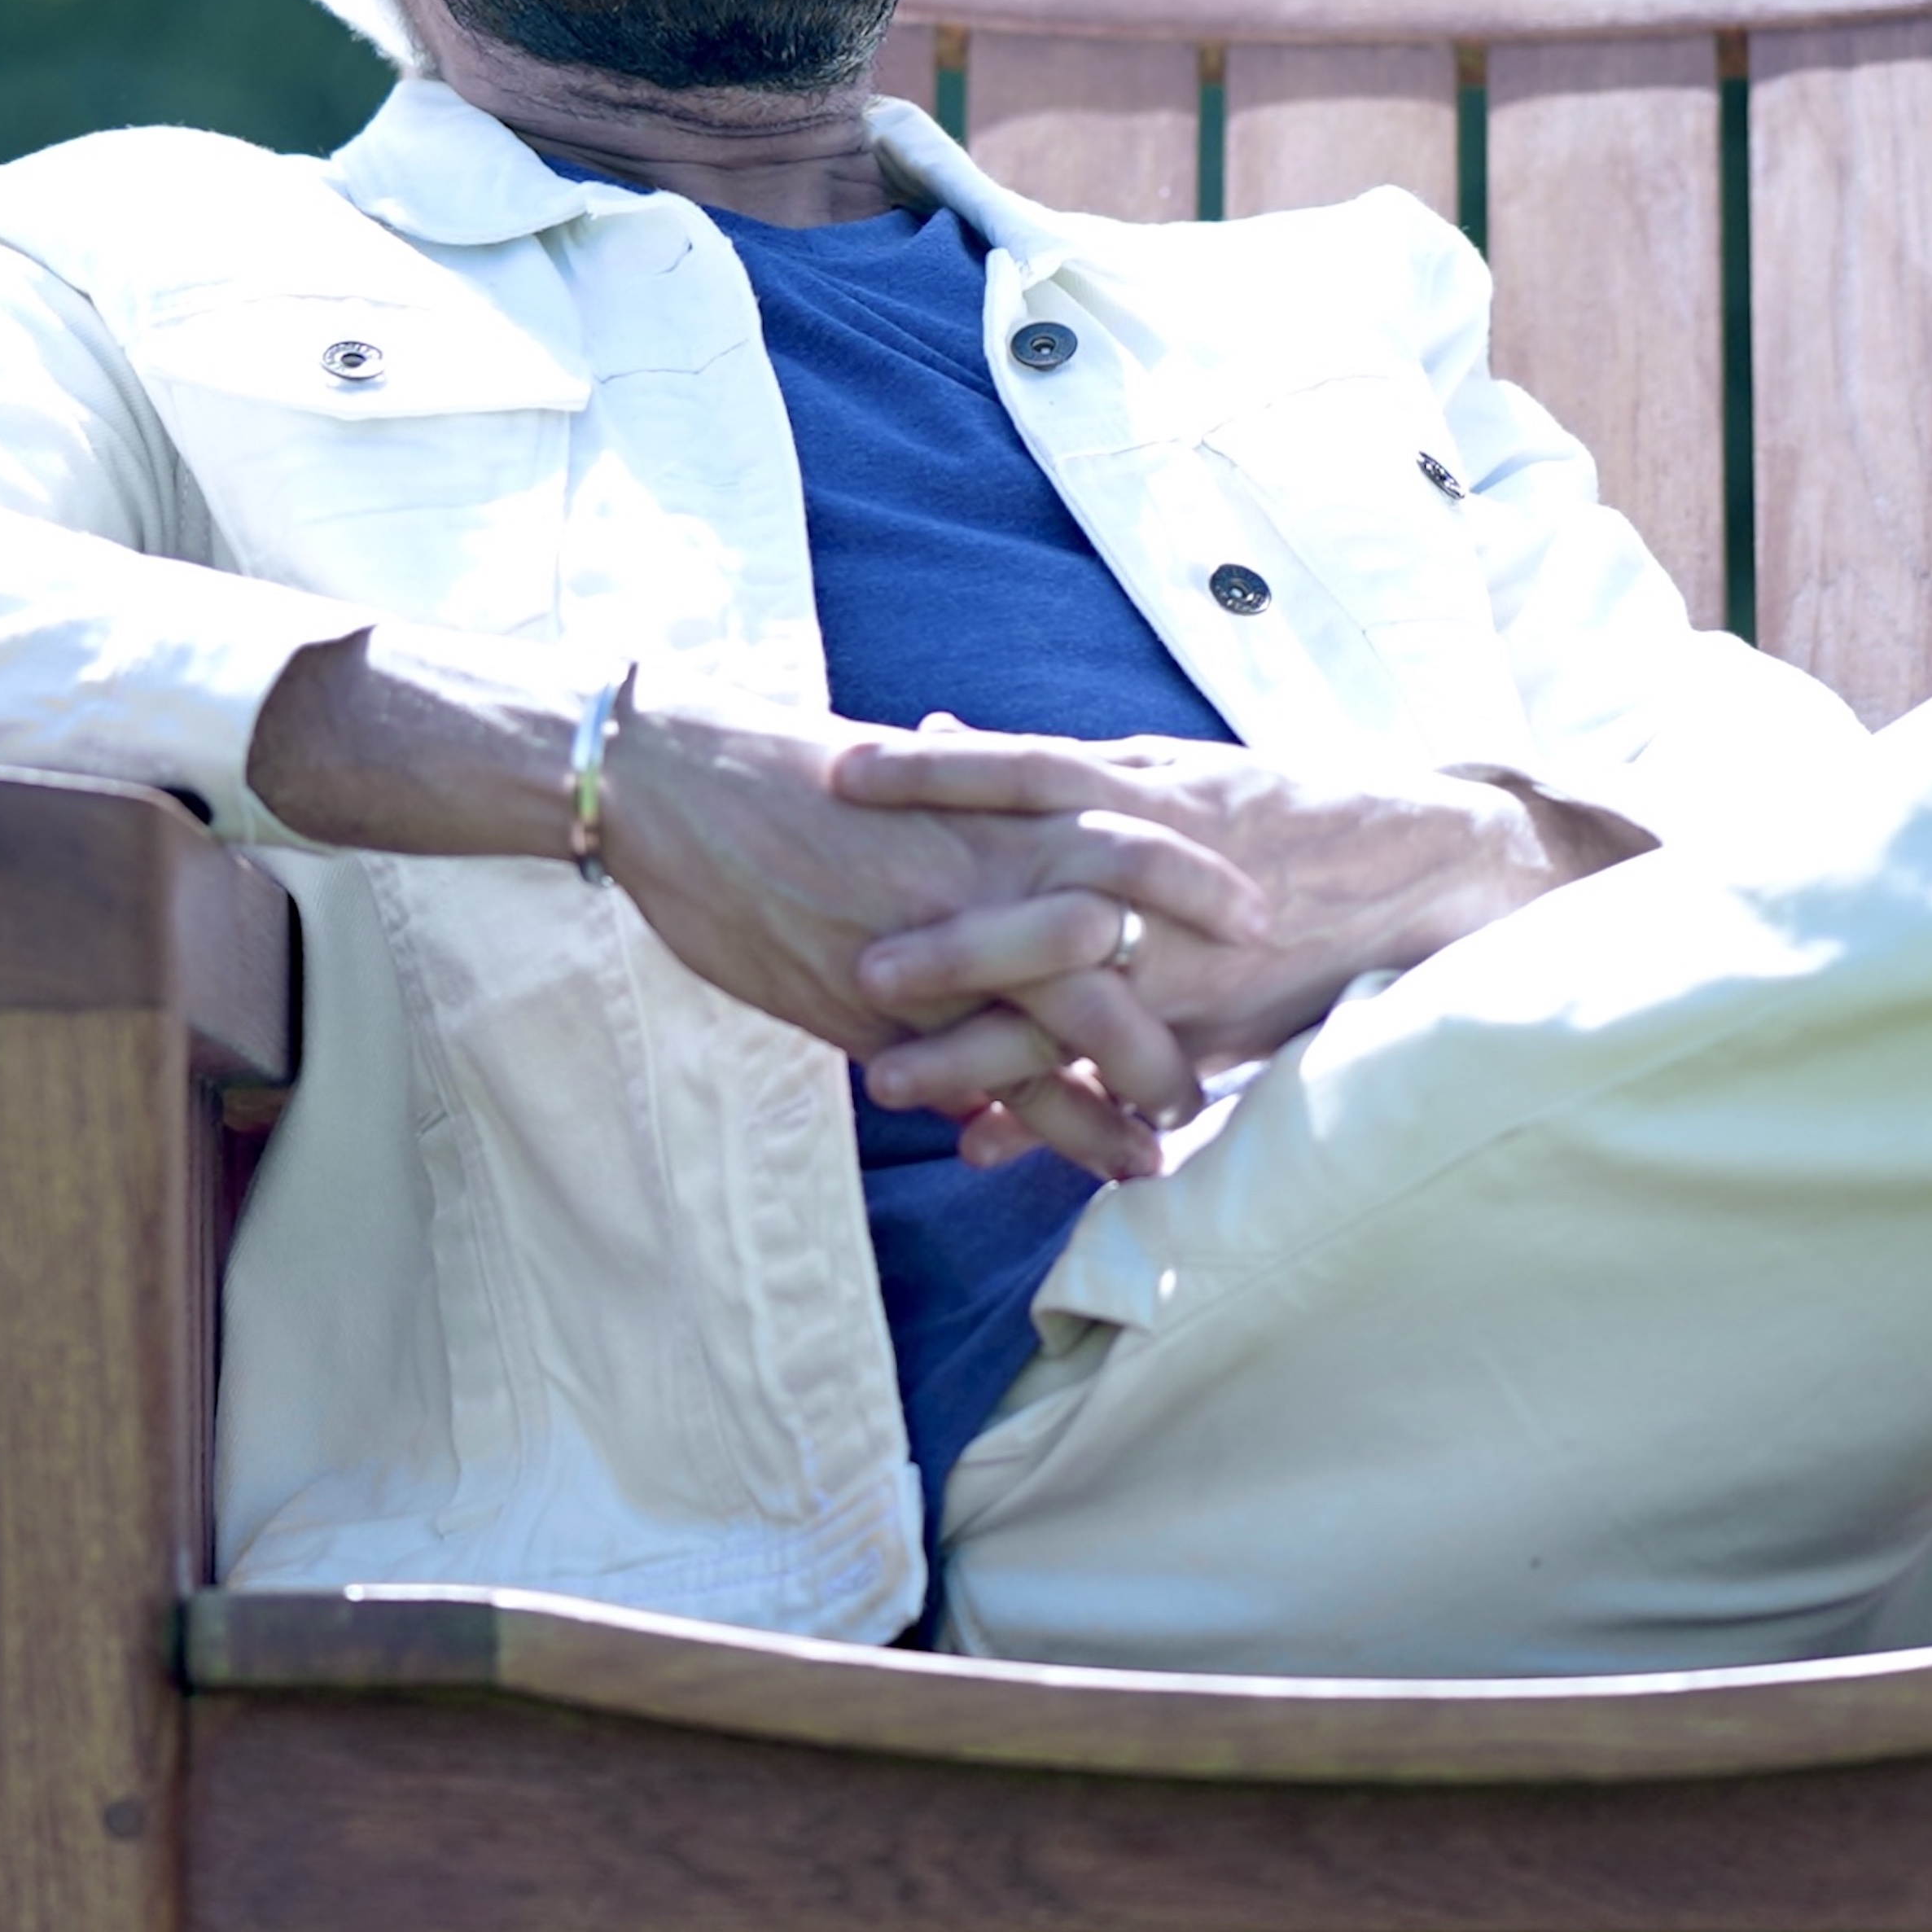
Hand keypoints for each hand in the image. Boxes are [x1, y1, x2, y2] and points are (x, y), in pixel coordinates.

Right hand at [587, 702, 1279, 1173]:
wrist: (672, 782)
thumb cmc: (782, 770)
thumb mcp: (903, 778)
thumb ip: (973, 810)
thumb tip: (1019, 825)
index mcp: (994, 801)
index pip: (1130, 840)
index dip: (1200, 882)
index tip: (1258, 915)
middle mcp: (982, 869)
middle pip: (1122, 943)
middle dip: (1187, 1005)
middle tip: (1237, 1049)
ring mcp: (934, 942)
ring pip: (1066, 1024)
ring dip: (1126, 1089)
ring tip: (1168, 1142)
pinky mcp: (874, 1005)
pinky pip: (975, 1080)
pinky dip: (1035, 1124)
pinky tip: (1071, 1161)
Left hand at [828, 727, 1605, 1162]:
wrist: (1416, 865)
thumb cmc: (1274, 812)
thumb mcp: (1164, 766)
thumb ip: (1048, 761)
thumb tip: (928, 725)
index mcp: (1147, 790)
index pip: (1032, 769)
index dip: (938, 772)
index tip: (838, 771)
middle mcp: (1165, 871)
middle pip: (1045, 900)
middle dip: (952, 939)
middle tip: (852, 961)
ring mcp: (1190, 951)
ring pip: (1073, 1008)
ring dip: (978, 1051)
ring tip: (883, 1082)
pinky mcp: (1214, 1019)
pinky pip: (1122, 1077)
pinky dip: (1055, 1118)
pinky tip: (980, 1149)